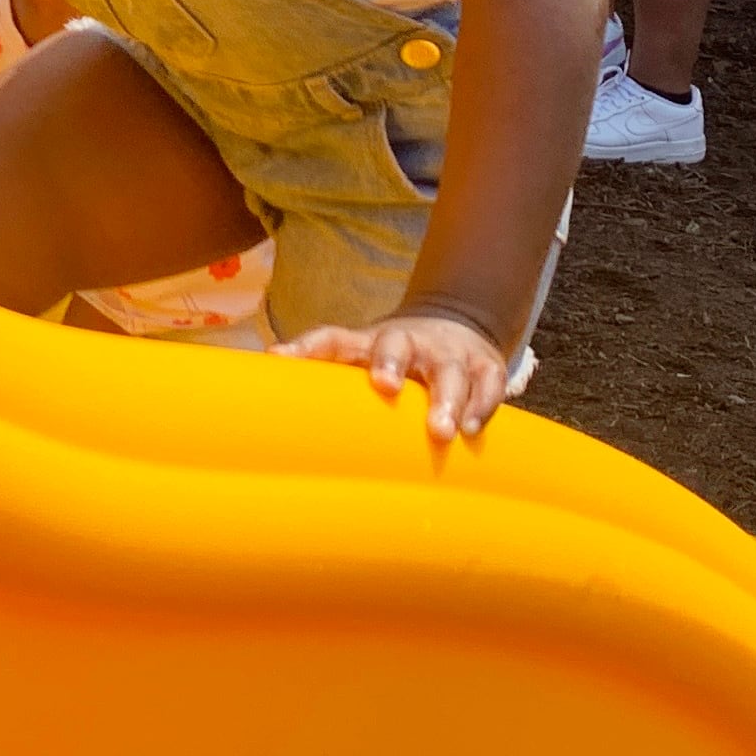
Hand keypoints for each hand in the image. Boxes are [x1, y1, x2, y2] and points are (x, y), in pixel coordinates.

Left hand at [274, 311, 514, 441]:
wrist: (455, 325)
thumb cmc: (393, 358)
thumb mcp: (359, 358)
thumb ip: (323, 374)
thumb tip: (268, 389)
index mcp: (367, 342)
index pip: (331, 338)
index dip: (307, 347)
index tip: (283, 358)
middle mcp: (407, 342)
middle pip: (395, 344)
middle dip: (389, 362)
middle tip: (385, 387)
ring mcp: (448, 354)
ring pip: (448, 371)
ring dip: (445, 398)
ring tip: (440, 431)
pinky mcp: (484, 367)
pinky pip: (487, 385)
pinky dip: (480, 406)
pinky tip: (470, 429)